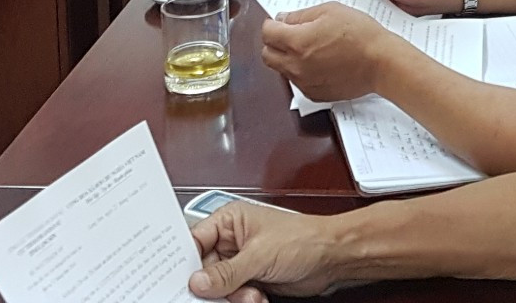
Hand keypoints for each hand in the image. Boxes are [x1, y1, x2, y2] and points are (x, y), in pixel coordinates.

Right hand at [189, 202, 346, 300]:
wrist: (332, 258)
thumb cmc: (304, 239)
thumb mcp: (260, 255)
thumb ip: (226, 271)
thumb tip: (198, 281)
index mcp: (229, 220)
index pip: (194, 240)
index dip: (186, 261)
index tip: (183, 281)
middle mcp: (233, 240)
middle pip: (204, 268)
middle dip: (215, 285)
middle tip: (224, 293)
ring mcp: (242, 261)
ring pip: (219, 286)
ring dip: (233, 296)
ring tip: (251, 294)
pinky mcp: (252, 279)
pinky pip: (234, 295)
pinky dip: (242, 300)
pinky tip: (258, 297)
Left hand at [261, 3, 393, 103]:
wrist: (381, 63)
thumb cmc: (360, 34)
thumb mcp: (330, 11)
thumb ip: (301, 16)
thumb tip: (283, 19)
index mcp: (297, 42)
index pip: (267, 34)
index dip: (272, 24)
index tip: (279, 21)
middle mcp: (296, 66)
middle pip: (267, 55)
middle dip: (273, 42)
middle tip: (289, 34)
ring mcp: (305, 83)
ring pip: (282, 70)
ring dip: (287, 57)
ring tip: (309, 47)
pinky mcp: (316, 94)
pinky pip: (298, 82)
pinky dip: (302, 72)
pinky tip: (319, 62)